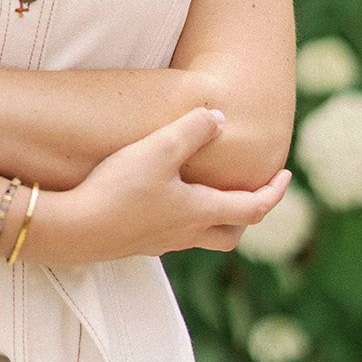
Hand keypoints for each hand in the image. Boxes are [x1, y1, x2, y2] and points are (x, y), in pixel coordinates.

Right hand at [48, 107, 291, 263]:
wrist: (74, 229)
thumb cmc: (119, 189)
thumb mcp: (160, 148)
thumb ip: (194, 130)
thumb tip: (220, 119)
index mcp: (200, 213)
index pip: (253, 209)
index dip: (274, 193)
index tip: (287, 176)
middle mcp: (185, 234)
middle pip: (230, 234)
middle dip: (247, 214)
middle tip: (252, 192)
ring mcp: (159, 242)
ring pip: (200, 237)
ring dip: (214, 217)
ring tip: (209, 192)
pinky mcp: (135, 242)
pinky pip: (171, 234)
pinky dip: (182, 219)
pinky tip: (163, 200)